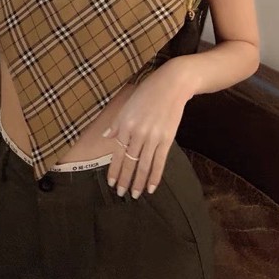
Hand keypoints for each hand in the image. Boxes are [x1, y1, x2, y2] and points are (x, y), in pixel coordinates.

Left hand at [102, 63, 191, 198]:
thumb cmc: (148, 92)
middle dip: (125, 180)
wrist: (172, 84)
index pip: (117, 153)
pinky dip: (155, 176)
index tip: (111, 183)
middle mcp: (137, 133)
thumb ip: (117, 123)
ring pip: (144, 165)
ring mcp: (153, 137)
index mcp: (125, 124)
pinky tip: (152, 187)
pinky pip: (159, 162)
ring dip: (139, 182)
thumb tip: (107, 136)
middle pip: (129, 162)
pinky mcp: (167, 139)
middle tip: (121, 194)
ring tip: (135, 194)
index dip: (114, 170)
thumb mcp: (127, 104)